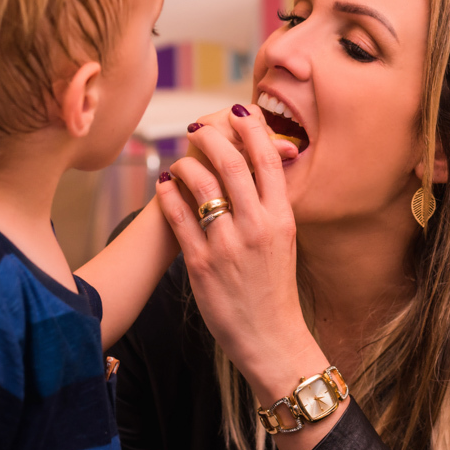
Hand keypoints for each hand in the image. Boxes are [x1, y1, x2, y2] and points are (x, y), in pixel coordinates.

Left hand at [155, 105, 323, 395]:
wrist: (271, 338)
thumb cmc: (275, 288)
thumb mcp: (285, 241)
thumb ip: (272, 205)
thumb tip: (262, 166)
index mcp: (282, 218)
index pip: (267, 159)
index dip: (251, 128)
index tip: (237, 111)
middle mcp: (257, 227)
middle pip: (231, 164)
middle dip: (211, 138)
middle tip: (198, 128)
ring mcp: (228, 246)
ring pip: (201, 186)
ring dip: (186, 165)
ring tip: (180, 162)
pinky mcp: (201, 265)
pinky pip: (179, 218)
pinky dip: (169, 195)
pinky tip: (164, 186)